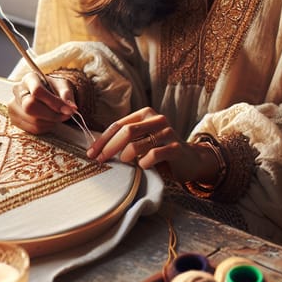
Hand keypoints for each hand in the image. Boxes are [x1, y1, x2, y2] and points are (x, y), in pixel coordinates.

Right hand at [8, 70, 76, 134]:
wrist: (43, 94)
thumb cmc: (52, 89)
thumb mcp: (63, 86)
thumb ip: (67, 95)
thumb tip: (71, 108)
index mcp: (30, 78)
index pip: (37, 91)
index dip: (54, 102)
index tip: (68, 110)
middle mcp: (17, 91)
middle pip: (30, 107)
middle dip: (52, 115)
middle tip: (65, 116)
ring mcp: (13, 105)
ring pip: (32, 121)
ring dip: (50, 123)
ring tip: (57, 117)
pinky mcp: (14, 119)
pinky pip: (31, 129)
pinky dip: (44, 128)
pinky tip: (48, 121)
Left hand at [86, 107, 220, 183]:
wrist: (189, 160)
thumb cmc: (159, 151)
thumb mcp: (142, 140)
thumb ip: (125, 139)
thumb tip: (97, 148)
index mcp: (146, 114)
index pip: (118, 125)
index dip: (103, 140)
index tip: (91, 153)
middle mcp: (157, 119)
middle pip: (127, 131)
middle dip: (110, 147)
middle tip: (101, 160)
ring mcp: (168, 132)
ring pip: (138, 143)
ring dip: (127, 156)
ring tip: (127, 162)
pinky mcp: (175, 147)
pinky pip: (152, 156)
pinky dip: (143, 163)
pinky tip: (144, 166)